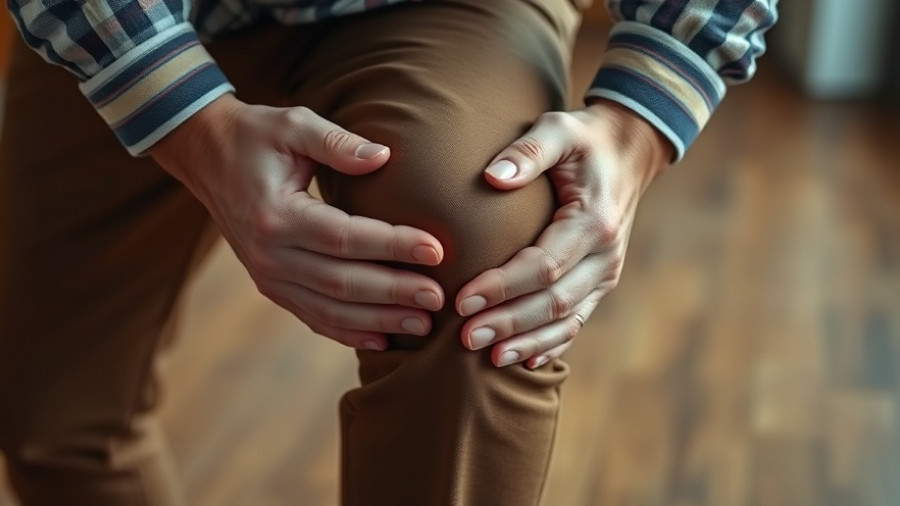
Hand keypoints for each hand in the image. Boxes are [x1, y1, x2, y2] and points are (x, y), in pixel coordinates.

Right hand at [150, 94, 444, 350]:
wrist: (206, 157)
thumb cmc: (257, 136)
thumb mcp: (294, 125)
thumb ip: (338, 142)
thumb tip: (384, 157)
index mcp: (276, 215)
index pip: (345, 237)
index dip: (393, 245)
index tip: (436, 249)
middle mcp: (268, 254)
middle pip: (342, 283)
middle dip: (394, 293)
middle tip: (439, 297)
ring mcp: (266, 276)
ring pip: (330, 309)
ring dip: (379, 321)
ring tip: (423, 325)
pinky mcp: (271, 286)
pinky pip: (312, 317)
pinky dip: (348, 332)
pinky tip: (382, 341)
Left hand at [456, 99, 672, 367]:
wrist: (629, 149)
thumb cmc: (584, 139)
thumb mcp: (558, 128)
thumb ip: (527, 151)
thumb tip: (492, 177)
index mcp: (593, 221)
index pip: (543, 266)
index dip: (502, 287)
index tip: (462, 300)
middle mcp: (606, 254)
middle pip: (553, 302)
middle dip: (508, 323)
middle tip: (465, 337)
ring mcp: (607, 272)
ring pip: (566, 319)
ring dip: (527, 341)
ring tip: (488, 358)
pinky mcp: (601, 281)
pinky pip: (577, 320)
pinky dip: (551, 343)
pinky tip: (523, 361)